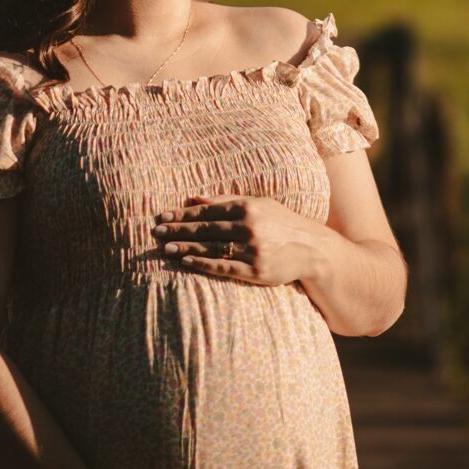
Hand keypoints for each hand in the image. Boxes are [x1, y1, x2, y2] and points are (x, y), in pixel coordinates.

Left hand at [152, 194, 332, 287]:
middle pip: (205, 229)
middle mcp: (249, 227)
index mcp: (247, 207)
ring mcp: (253, 251)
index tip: (162, 216)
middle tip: (157, 232)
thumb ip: (224, 200)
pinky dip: (203, 264)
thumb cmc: (279, 223)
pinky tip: (186, 260)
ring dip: (185, 247)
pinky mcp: (256, 272)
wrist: (311, 249)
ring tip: (165, 248)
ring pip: (211, 249)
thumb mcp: (257, 204)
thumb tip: (192, 197)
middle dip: (178, 230)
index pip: (207, 210)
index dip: (182, 214)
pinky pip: (223, 268)